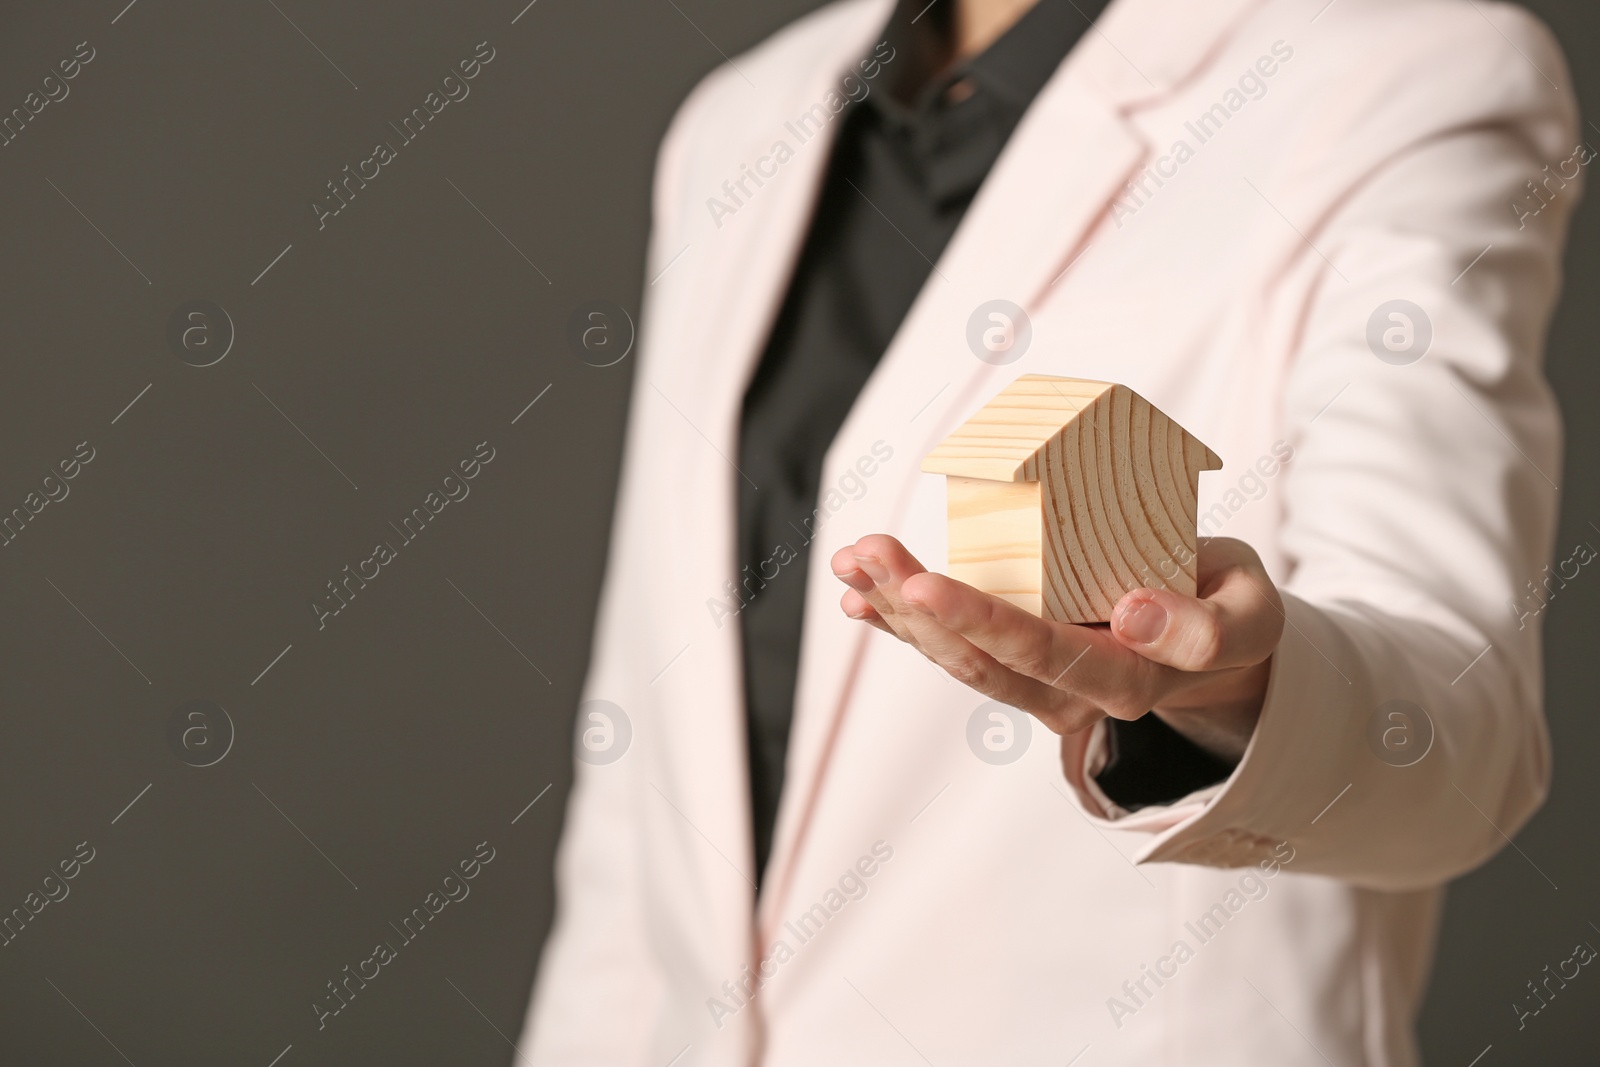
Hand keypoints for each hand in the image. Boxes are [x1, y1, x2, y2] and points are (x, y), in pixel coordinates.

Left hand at [830, 535, 1284, 760]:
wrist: (1219, 640)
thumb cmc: (1232, 611)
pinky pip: (955, 650)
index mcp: (1130, 679)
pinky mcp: (1021, 667)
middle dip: (915, 607)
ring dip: (897, 610)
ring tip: (852, 560)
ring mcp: (1041, 685)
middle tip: (866, 555)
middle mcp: (1074, 694)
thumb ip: (1207, 628)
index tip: (925, 586)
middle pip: (982, 659)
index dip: (982, 621)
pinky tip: (858, 597)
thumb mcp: (1250, 616)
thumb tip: (1131, 615)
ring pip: (959, 656)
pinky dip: (902, 624)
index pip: (1045, 654)